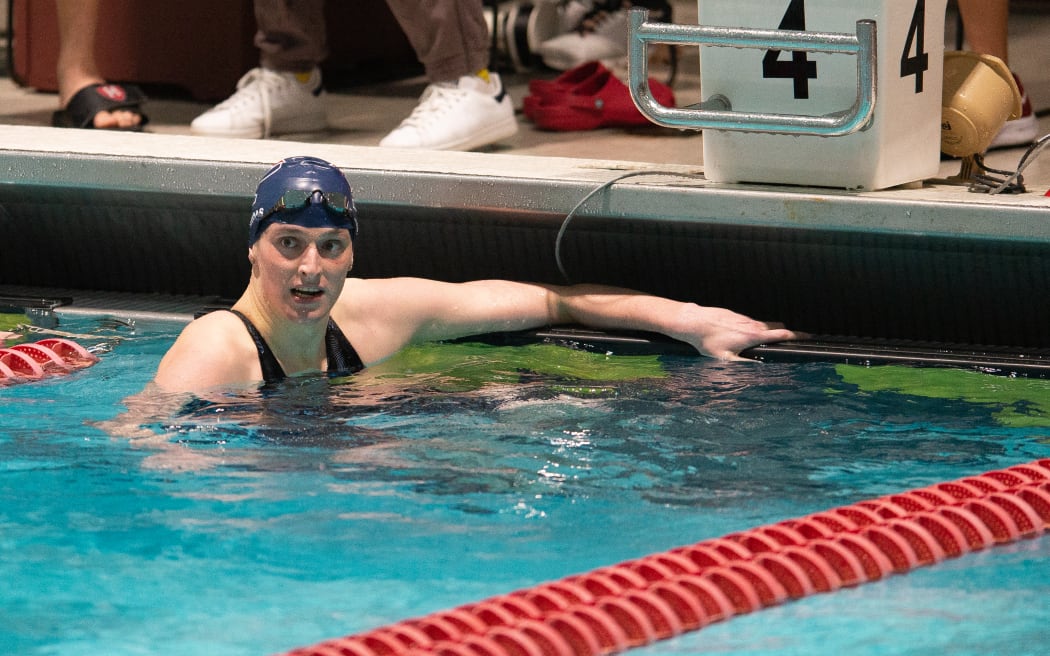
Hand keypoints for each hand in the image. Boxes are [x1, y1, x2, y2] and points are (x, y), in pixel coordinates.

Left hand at [681, 306, 800, 360]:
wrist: (694, 321)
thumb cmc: (708, 340)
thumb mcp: (725, 359)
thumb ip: (744, 365)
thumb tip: (761, 370)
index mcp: (753, 335)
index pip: (781, 334)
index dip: (797, 336)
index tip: (809, 337)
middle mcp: (752, 324)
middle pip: (776, 328)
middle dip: (786, 334)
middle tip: (794, 341)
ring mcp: (744, 318)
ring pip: (763, 325)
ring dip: (769, 332)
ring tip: (770, 342)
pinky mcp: (736, 315)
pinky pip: (751, 323)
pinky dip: (755, 329)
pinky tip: (746, 337)